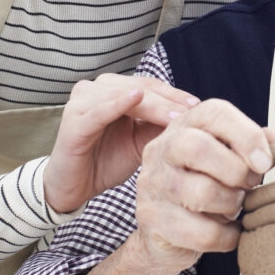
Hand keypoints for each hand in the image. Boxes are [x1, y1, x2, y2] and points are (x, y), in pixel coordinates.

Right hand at [44, 74, 199, 213]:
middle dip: (169, 100)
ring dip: (152, 104)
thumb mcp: (141, 143)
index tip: (201, 106)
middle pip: (142, 88)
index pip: (153, 87)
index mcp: (116, 91)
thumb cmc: (106, 162)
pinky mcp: (73, 118)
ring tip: (176, 115)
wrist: (73, 188)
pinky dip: (116, 103)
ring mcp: (83, 101)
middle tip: (194, 111)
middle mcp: (98, 89)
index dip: (176, 95)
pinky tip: (135, 98)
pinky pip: (98, 109)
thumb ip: (160, 127)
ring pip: (125, 95)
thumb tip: (195, 118)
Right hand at [133, 99, 273, 272]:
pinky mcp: (152, 219)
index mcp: (185, 125)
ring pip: (202, 192)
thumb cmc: (203, 184)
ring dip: (232, 204)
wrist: (165, 230)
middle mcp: (162, 148)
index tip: (266, 161)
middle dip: (236, 170)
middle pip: (198, 147)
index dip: (246, 135)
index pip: (214, 113)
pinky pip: (202, 232)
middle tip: (250, 184)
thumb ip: (254, 144)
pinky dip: (227, 236)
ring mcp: (152, 183)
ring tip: (235, 206)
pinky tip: (229, 232)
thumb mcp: (228, 157)